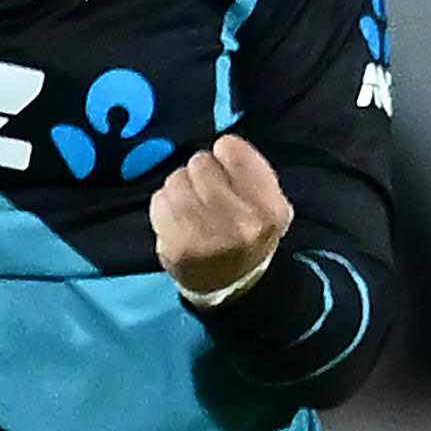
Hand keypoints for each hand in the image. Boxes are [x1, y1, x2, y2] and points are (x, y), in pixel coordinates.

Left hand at [150, 134, 290, 302]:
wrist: (231, 287)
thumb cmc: (249, 236)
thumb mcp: (271, 206)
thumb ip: (252, 170)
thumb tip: (222, 144)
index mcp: (269, 209)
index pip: (231, 149)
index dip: (224, 153)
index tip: (225, 167)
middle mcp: (240, 222)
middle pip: (200, 163)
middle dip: (200, 172)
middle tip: (206, 191)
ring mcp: (205, 236)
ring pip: (176, 180)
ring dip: (181, 188)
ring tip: (192, 207)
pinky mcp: (175, 247)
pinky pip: (159, 201)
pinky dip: (165, 206)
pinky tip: (178, 220)